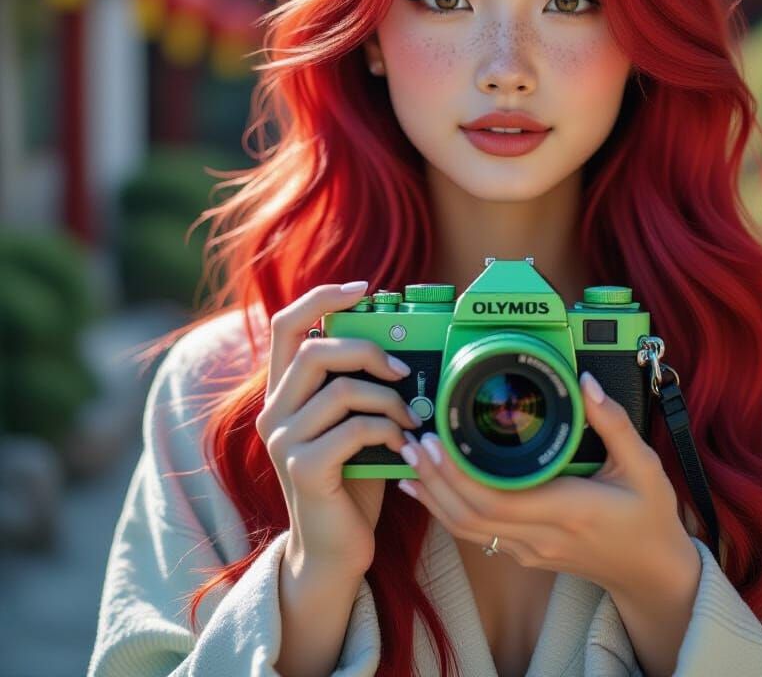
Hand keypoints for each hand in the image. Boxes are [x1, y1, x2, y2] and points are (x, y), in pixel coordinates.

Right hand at [254, 281, 424, 576]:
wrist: (336, 549)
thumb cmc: (353, 478)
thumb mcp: (352, 421)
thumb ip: (357, 385)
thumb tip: (403, 342)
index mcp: (282, 393)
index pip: (286, 325)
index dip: (322, 298)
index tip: (364, 288)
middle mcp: (273, 413)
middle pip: (314, 350)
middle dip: (368, 351)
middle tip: (405, 371)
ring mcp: (283, 441)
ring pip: (341, 389)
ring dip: (390, 399)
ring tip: (412, 419)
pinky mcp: (303, 468)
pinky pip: (355, 428)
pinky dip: (389, 430)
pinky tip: (403, 446)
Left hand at [395, 370, 699, 598]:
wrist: (652, 572)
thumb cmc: (650, 517)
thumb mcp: (644, 466)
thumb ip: (614, 423)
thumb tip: (586, 382)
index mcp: (569, 510)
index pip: (498, 500)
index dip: (458, 475)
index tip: (436, 441)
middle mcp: (542, 536)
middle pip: (471, 516)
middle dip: (435, 479)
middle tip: (413, 441)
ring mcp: (530, 550)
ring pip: (467, 529)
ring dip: (434, 495)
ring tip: (411, 458)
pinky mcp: (525, 553)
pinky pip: (477, 533)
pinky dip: (447, 510)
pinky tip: (428, 489)